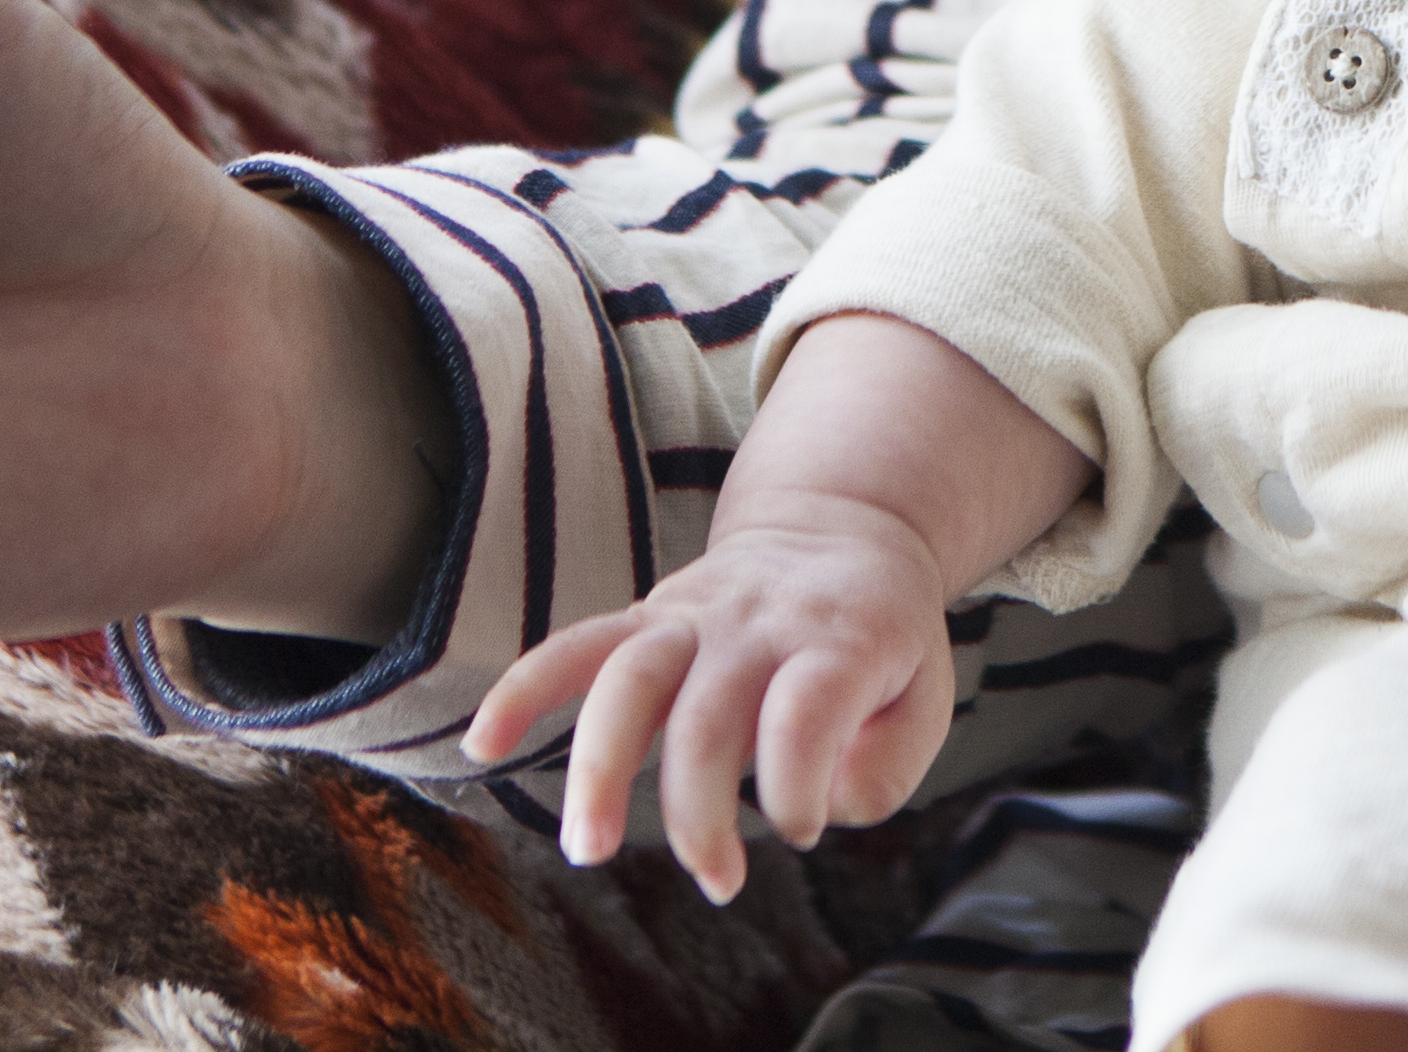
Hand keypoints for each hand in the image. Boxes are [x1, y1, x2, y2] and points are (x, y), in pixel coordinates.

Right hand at [461, 506, 962, 900]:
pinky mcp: (648, 616)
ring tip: (587, 848)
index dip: (796, 787)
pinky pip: (576, 644)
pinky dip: (524, 689)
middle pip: (706, 716)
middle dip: (698, 814)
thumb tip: (816, 807)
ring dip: (600, 767)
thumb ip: (884, 766)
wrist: (842, 528)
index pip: (806, 713)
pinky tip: (483, 744)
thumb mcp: (924, 697)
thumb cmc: (883, 640)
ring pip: (627, 677)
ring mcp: (695, 614)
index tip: (802, 827)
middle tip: (718, 880)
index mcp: (840, 639)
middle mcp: (760, 622)